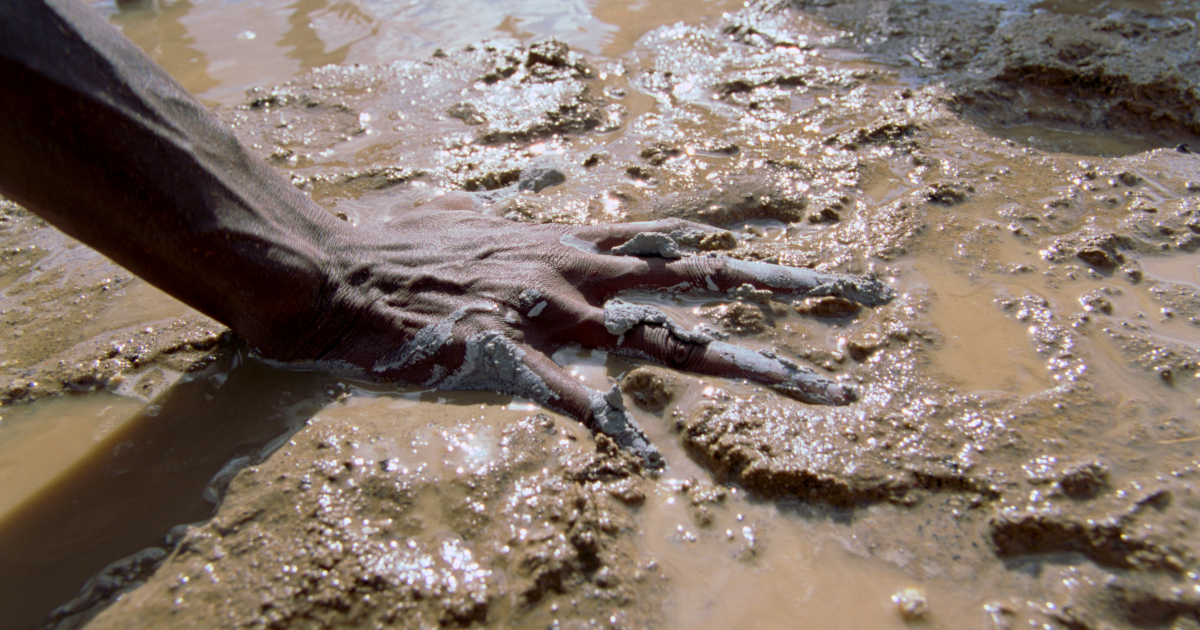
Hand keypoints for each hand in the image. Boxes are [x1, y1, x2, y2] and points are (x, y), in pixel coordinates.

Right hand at [271, 193, 893, 468]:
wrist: (328, 279)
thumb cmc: (400, 256)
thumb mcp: (482, 227)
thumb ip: (535, 229)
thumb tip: (557, 219)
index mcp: (571, 247)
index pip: (680, 245)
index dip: (749, 252)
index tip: (814, 266)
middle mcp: (577, 275)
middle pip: (705, 282)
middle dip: (792, 289)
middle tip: (871, 298)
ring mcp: (549, 316)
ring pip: (669, 342)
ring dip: (752, 368)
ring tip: (827, 394)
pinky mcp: (506, 360)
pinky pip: (572, 403)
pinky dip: (611, 430)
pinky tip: (648, 465)